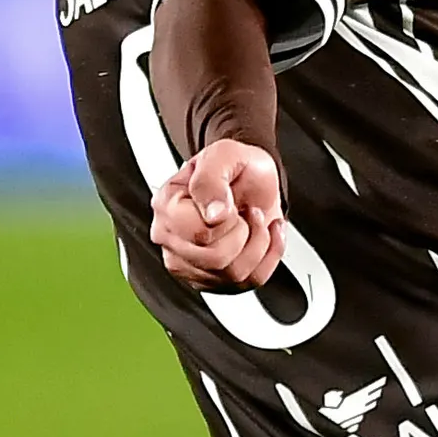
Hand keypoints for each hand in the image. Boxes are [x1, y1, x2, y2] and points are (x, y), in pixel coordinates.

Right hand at [153, 138, 286, 289]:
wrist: (251, 176)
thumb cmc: (233, 166)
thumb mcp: (223, 155)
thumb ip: (211, 180)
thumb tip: (213, 215)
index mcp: (167, 207)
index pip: (199, 234)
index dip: (227, 219)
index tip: (230, 202)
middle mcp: (173, 240)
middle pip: (216, 259)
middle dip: (244, 231)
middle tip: (242, 210)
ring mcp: (191, 264)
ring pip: (234, 274)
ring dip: (259, 242)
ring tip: (253, 220)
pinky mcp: (214, 279)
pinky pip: (251, 281)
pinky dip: (270, 255)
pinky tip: (265, 234)